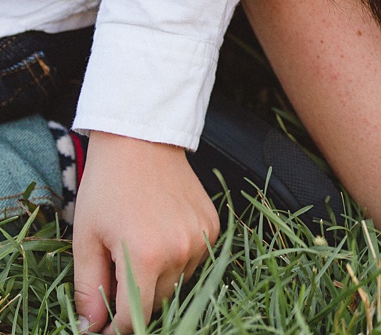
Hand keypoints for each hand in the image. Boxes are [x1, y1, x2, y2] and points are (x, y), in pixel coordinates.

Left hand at [72, 133, 218, 333]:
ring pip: (178, 282)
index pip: (133, 317)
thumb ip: (89, 288)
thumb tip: (90, 326)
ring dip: (158, 279)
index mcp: (145, 256)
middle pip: (158, 302)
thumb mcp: (87, 239)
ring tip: (138, 249)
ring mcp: (201, 238)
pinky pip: (195, 259)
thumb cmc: (108, 188)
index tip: (103, 326)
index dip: (115, 328)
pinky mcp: (213, 226)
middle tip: (115, 277)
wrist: (142, 143)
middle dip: (135, 300)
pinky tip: (160, 236)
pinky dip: (177, 259)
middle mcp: (180, 251)